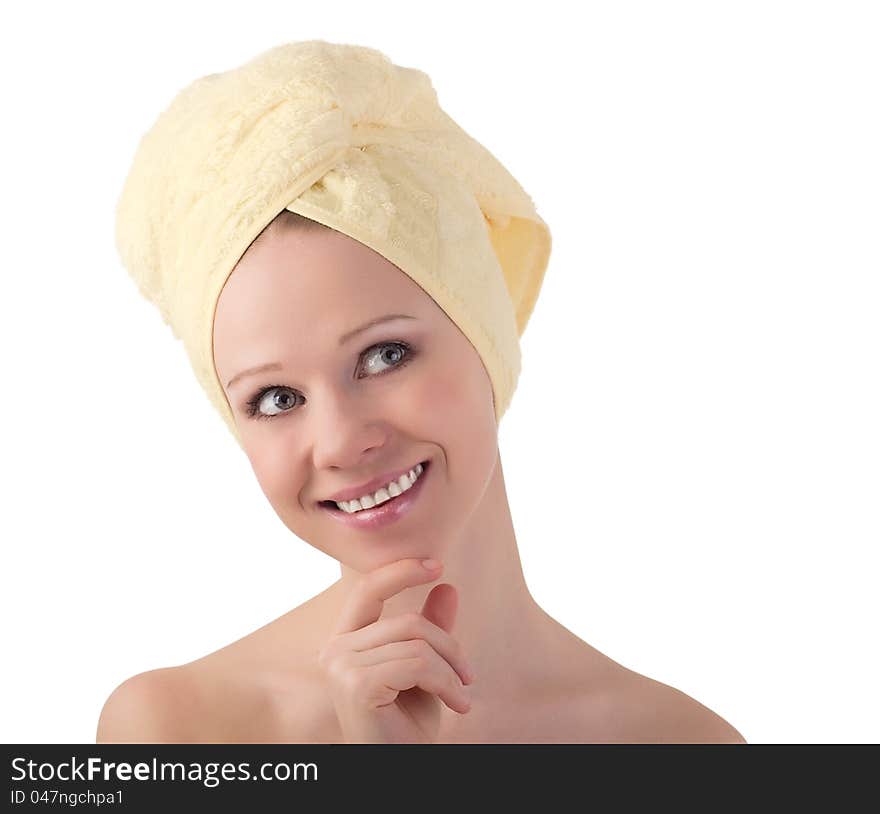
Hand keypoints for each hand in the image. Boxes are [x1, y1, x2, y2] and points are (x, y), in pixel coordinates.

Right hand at [317, 557, 473, 742]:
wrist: (400, 766)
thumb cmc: (406, 725)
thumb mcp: (425, 669)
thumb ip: (430, 628)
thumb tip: (447, 586)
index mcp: (345, 641)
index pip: (368, 590)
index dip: (401, 571)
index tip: (438, 565)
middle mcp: (335, 650)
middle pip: (406, 621)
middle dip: (447, 644)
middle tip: (468, 675)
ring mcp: (341, 666)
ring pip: (416, 643)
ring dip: (450, 670)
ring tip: (461, 696)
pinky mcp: (356, 685)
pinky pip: (417, 664)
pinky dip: (446, 683)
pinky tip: (456, 704)